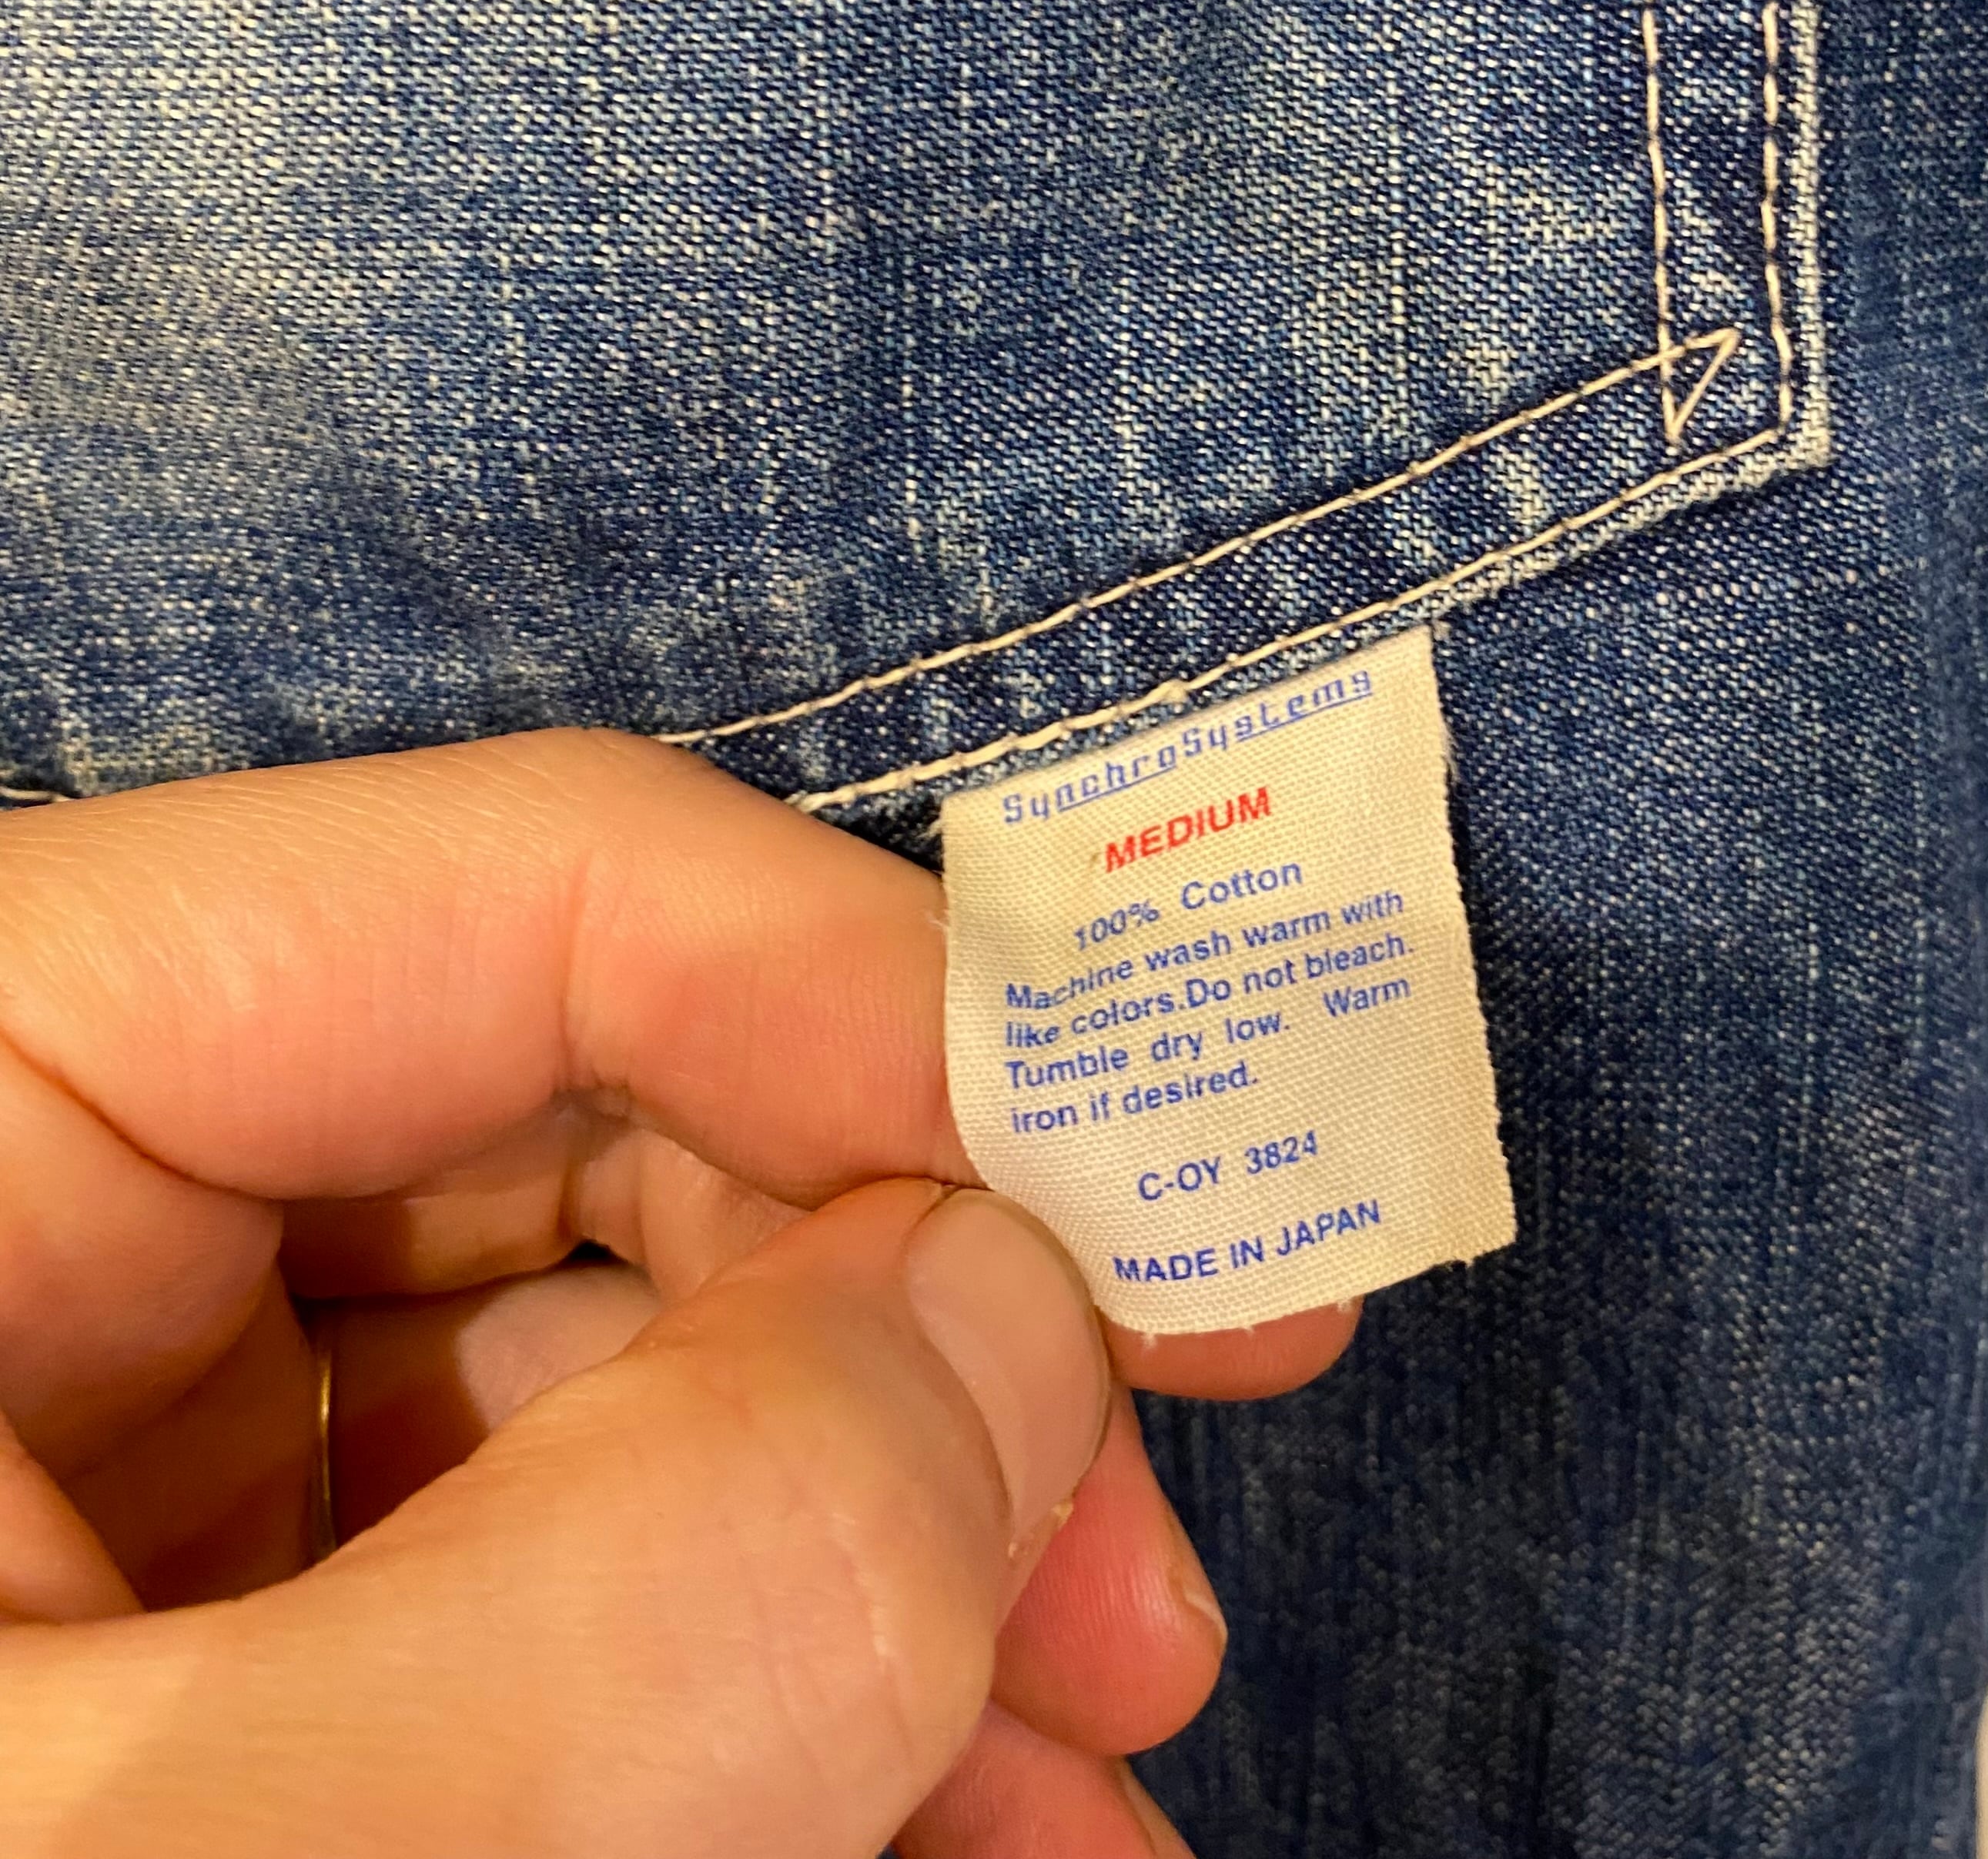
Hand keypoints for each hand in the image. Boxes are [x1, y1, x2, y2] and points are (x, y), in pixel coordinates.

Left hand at [0, 731, 1357, 1855]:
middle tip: (1142, 1571)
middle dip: (920, 1338)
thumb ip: (664, 1581)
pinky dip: (773, 1688)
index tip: (1197, 1198)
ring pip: (625, 1375)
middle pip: (615, 1133)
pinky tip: (953, 1823)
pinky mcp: (218, 1629)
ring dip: (890, 1558)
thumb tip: (1031, 1312)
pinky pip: (563, 1566)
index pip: (531, 896)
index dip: (902, 1012)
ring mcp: (126, 1439)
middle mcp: (36, 1217)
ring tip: (1098, 1763)